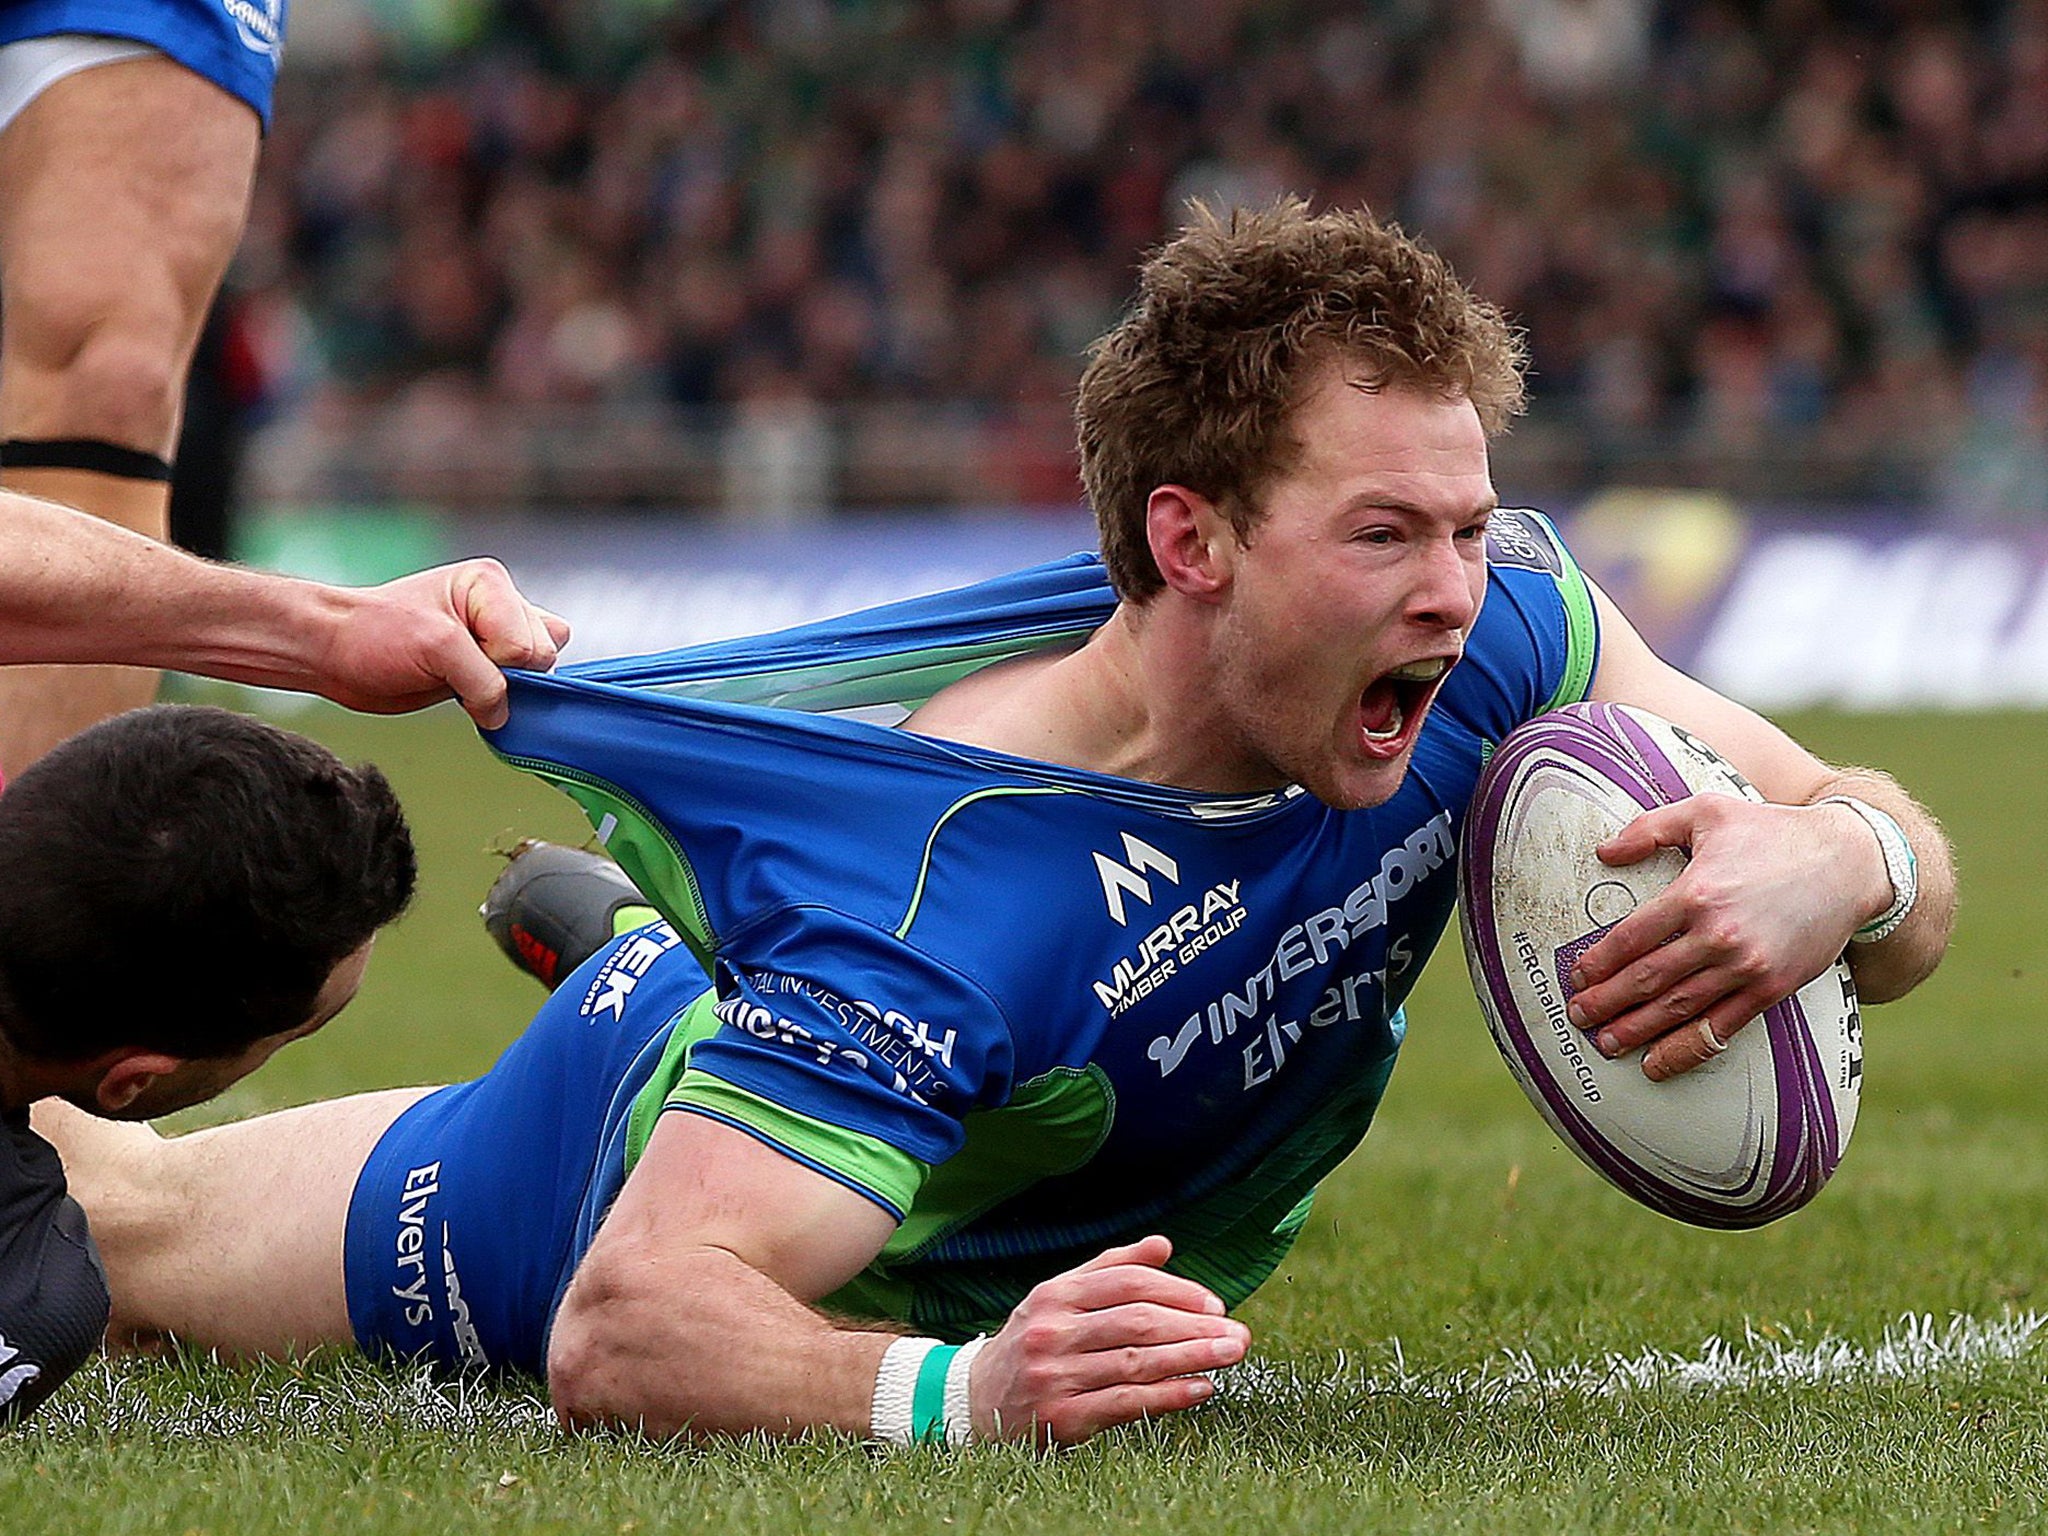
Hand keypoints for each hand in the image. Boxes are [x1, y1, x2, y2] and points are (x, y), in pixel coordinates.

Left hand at [315, 559, 570, 727]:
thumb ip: (485, 680)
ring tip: (458, 679)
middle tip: (456, 672)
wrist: (336, 652)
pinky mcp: (484, 664)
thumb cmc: (374, 634)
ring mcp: (493, 635)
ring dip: (505, 688)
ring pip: (539, 671)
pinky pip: (521, 687)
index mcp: (489, 584)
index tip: (454, 663)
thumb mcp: (437, 648)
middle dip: (506, 676)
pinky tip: (466, 692)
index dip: (499, 665)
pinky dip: (502, 699)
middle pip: (542, 655)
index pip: (529, 642)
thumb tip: (504, 716)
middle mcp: (499, 605)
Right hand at [970, 1235, 1248, 1444]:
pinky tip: (1201, 1389)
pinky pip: (1126, 1403)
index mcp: (1055, 1294)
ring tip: (1230, 1356)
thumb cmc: (1033, 1342)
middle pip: (1137, 1322)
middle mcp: (1052, 1331)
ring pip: (1136, 1362)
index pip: (1127, 1282)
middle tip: (1238, 1334)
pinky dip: (1168, 1396)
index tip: (1215, 1304)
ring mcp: (1054, 1375)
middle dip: (1195, 1327)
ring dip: (1192, 1358)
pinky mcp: (1060, 1418)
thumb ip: (1110, 1269)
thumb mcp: (1059, 1298)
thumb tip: (1164, 1245)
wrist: (975, 1402)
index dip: (1177, 1290)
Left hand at [1564, 796, 1887, 1080]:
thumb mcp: (1707, 812)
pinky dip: (1687, 1048)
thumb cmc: (1773, 831)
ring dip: (1637, 1030)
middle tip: (1578, 1016)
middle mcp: (1718, 935)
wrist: (1849, 861)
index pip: (1631, 937)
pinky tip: (1659, 1062)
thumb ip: (1650, 829)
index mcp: (1695, 892)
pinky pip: (1722, 1027)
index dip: (1599, 962)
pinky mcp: (1772, 987)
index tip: (1577, 976)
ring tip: (1607, 1043)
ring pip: (1678, 1008)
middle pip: (1648, 978)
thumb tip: (1604, 852)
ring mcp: (1747, 966)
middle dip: (1606, 1002)